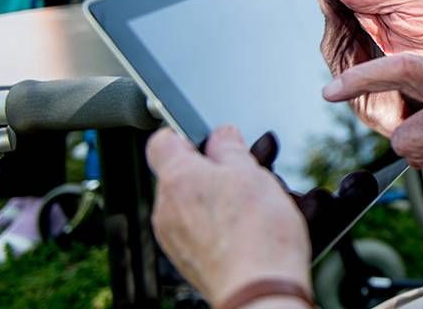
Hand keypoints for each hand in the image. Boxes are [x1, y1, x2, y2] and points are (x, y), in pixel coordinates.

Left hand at [145, 126, 310, 304]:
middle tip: (244, 175)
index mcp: (177, 179)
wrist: (260, 289)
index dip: (187, 134)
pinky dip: (216, 225)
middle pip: (180, 174)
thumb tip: (222, 135)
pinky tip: (243, 229)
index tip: (212, 140)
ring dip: (216, 198)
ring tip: (249, 205)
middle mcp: (166, 209)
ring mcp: (173, 237)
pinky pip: (195, 230)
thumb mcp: (252, 174)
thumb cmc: (257, 236)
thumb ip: (231, 148)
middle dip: (211, 171)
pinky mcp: (186, 259)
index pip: (162, 140)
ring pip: (190, 203)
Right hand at [317, 0, 422, 90]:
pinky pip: (357, 99)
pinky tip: (357, 71)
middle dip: (332, 30)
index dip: (323, 4)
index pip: (333, 14)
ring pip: (338, 71)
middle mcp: (366, 52)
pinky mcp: (382, 108)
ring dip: (340, 55)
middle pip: (331, 43)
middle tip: (339, 18)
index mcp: (369, 21)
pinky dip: (353, 85)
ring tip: (352, 40)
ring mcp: (373, 81)